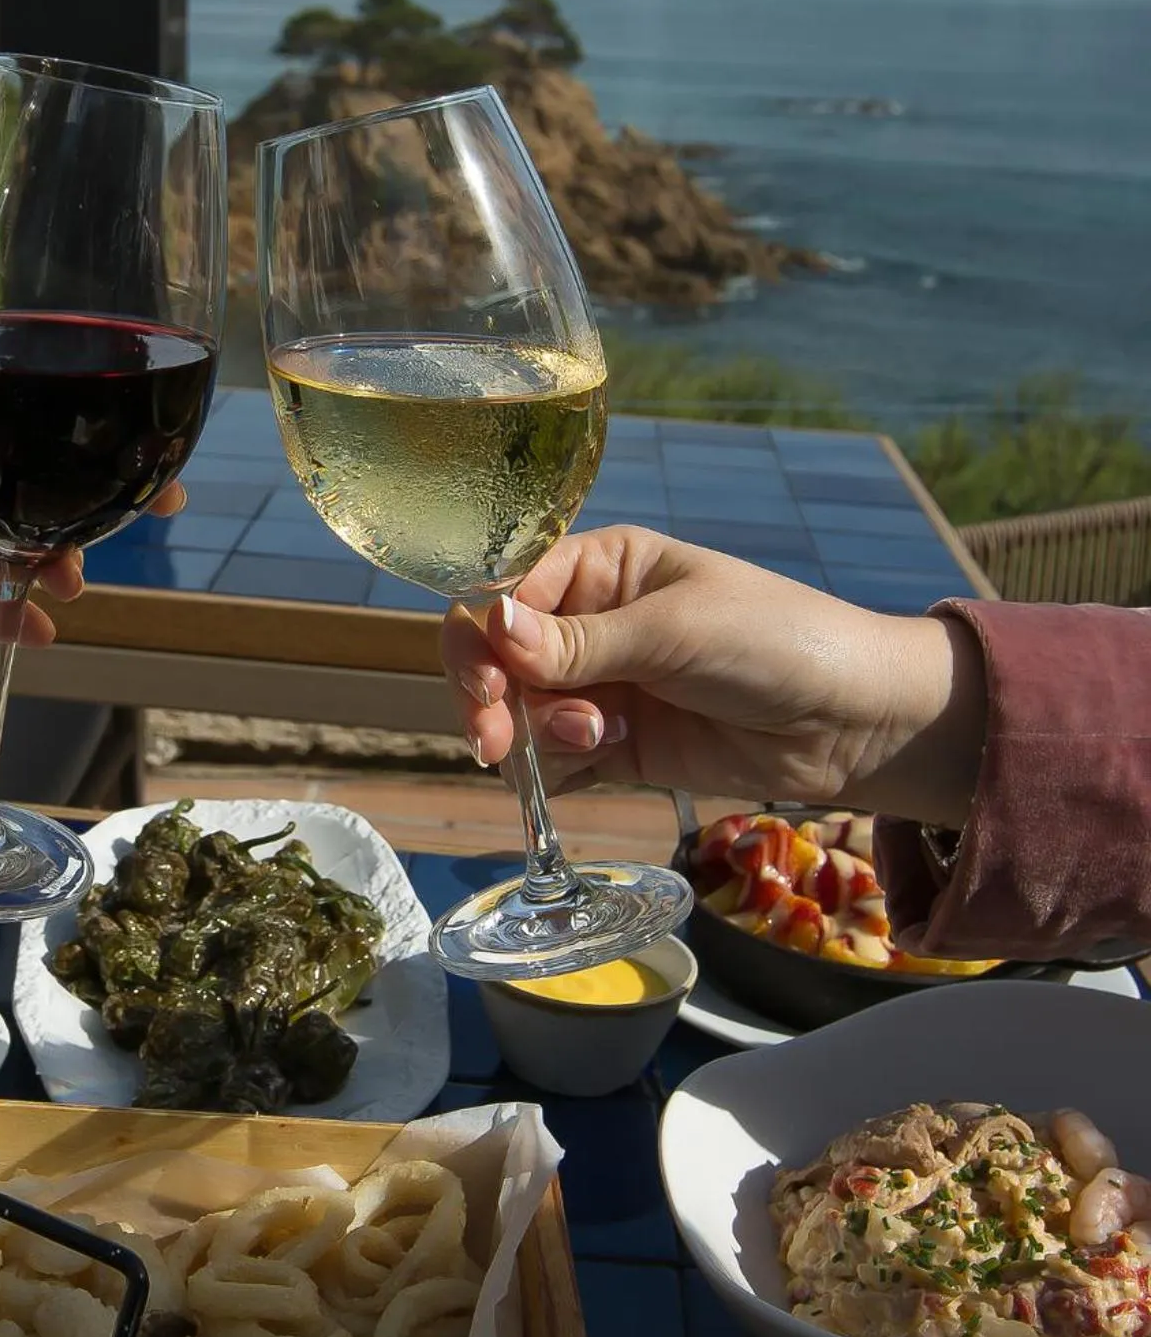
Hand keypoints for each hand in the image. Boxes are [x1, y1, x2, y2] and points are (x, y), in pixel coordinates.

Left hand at [0, 359, 187, 644]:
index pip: (12, 396)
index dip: (74, 416)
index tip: (132, 439)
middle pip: (29, 466)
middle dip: (83, 494)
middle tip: (146, 515)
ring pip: (9, 531)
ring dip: (44, 560)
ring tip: (69, 587)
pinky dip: (1, 609)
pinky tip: (32, 634)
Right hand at [441, 526, 986, 826]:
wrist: (855, 724)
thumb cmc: (778, 641)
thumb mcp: (676, 631)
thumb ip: (580, 641)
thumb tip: (492, 626)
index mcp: (599, 567)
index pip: (503, 593)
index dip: (481, 638)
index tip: (488, 685)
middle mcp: (586, 622)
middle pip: (495, 659)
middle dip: (492, 699)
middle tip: (498, 741)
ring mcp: (598, 686)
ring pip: (518, 714)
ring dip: (539, 733)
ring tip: (601, 738)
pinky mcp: (614, 745)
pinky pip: (550, 761)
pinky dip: (556, 769)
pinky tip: (606, 757)